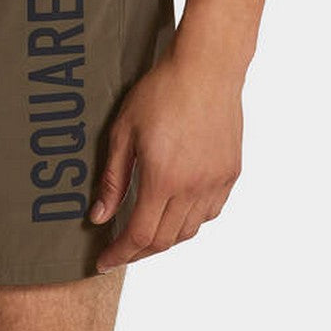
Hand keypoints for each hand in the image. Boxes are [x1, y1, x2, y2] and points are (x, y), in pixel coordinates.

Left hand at [90, 47, 243, 272]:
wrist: (206, 68)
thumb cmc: (161, 91)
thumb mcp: (124, 131)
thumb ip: (113, 179)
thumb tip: (99, 218)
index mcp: (163, 179)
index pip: (139, 235)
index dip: (119, 254)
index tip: (103, 262)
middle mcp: (193, 188)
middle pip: (165, 240)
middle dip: (139, 252)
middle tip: (120, 250)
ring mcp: (216, 182)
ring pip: (189, 230)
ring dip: (165, 239)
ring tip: (146, 232)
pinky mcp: (230, 173)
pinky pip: (210, 212)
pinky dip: (191, 221)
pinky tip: (177, 210)